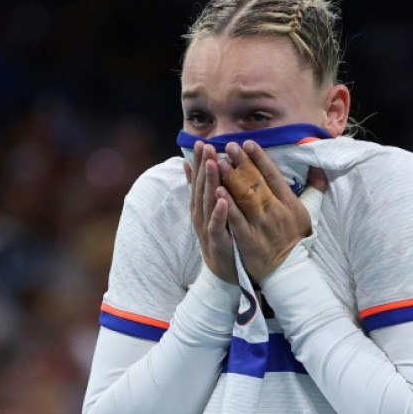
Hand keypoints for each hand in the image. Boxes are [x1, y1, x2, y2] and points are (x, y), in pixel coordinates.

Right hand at [183, 141, 237, 283]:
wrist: (221, 271)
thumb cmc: (218, 236)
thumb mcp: (207, 210)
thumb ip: (199, 189)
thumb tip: (189, 165)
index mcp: (200, 206)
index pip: (198, 180)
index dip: (199, 161)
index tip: (201, 142)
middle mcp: (200, 214)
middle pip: (201, 187)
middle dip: (203, 166)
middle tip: (205, 146)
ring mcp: (207, 227)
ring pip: (207, 202)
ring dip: (210, 183)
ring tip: (213, 164)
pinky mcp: (216, 241)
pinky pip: (217, 225)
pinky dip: (219, 212)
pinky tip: (223, 199)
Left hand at [216, 140, 326, 281]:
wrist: (287, 271)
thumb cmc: (295, 239)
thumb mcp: (309, 214)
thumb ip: (314, 190)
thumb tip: (319, 169)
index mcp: (290, 204)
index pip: (274, 176)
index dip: (260, 159)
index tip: (248, 144)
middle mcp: (277, 213)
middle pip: (257, 184)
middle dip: (243, 163)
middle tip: (229, 146)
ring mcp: (262, 227)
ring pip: (245, 199)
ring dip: (231, 179)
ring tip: (218, 162)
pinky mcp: (249, 241)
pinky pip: (236, 220)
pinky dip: (227, 205)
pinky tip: (216, 190)